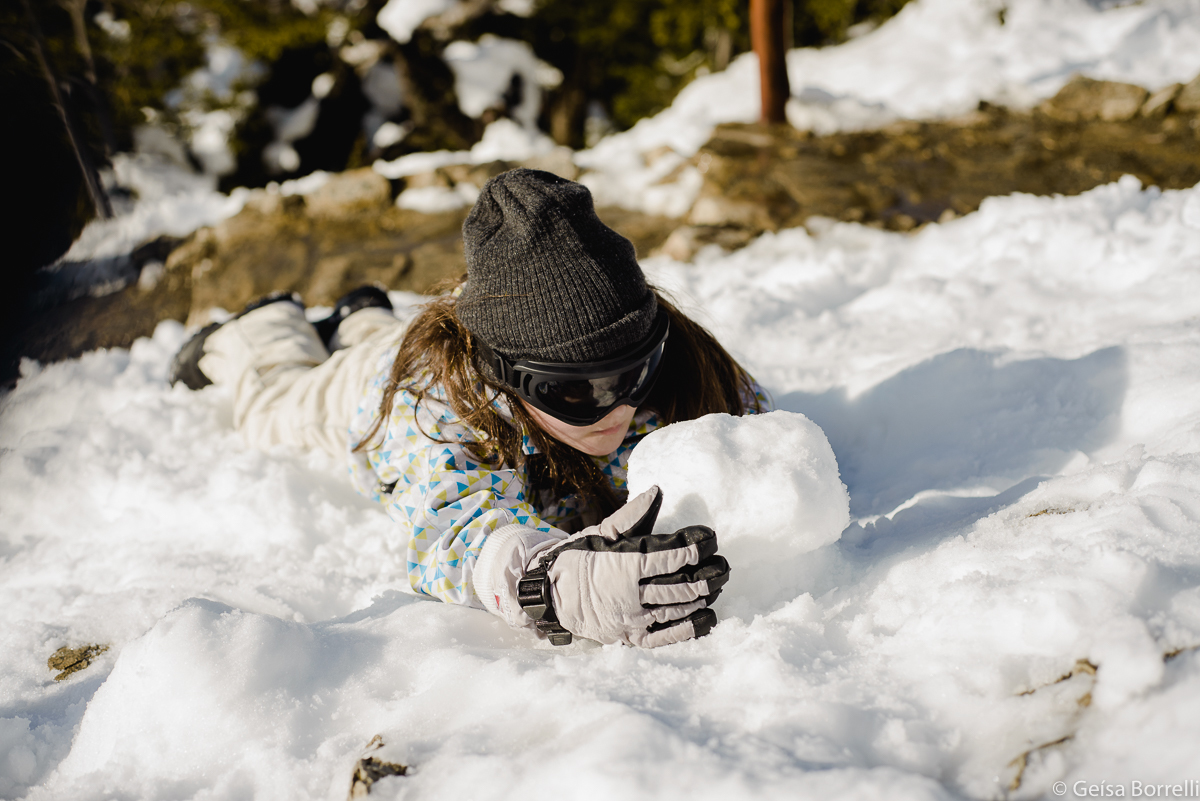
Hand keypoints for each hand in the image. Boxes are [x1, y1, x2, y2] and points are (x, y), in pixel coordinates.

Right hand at [517, 486, 728, 647]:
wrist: (553, 595)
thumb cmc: (579, 557)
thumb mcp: (600, 532)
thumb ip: (631, 515)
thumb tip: (657, 491)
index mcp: (622, 566)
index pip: (667, 558)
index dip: (693, 550)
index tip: (710, 541)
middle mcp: (629, 596)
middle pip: (678, 586)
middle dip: (706, 575)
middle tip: (724, 565)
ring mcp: (631, 620)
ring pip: (675, 610)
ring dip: (702, 597)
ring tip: (719, 584)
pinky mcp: (630, 637)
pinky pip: (665, 636)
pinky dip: (690, 628)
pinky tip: (709, 617)